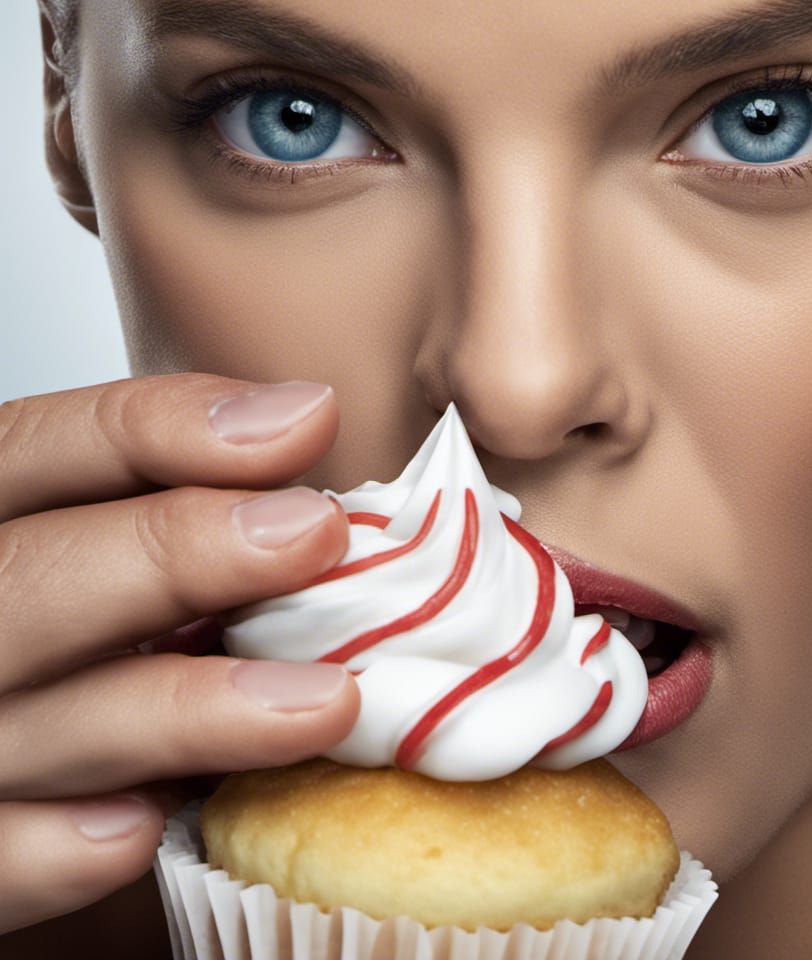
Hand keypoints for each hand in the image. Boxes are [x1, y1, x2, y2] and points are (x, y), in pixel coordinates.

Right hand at [0, 373, 359, 932]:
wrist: (13, 735)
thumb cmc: (85, 634)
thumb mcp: (103, 545)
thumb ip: (170, 503)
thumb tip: (306, 436)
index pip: (41, 447)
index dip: (167, 430)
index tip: (307, 420)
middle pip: (32, 574)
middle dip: (175, 550)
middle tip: (314, 534)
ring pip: (37, 723)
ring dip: (182, 711)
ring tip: (323, 701)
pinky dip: (66, 848)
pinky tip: (151, 826)